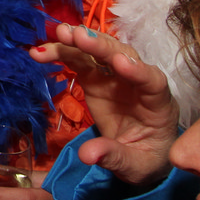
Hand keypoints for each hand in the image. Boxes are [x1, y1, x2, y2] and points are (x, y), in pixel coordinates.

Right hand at [29, 23, 177, 185]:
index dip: (137, 70)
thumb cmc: (144, 158)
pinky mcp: (96, 78)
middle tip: (78, 36)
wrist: (138, 154)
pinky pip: (79, 60)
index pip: (152, 81)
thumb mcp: (135, 166)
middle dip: (101, 46)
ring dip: (79, 41)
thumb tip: (87, 154)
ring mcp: (115, 77)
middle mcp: (137, 81)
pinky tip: (42, 51)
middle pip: (123, 56)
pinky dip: (62, 53)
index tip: (120, 62)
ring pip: (99, 52)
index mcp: (157, 103)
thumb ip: (114, 156)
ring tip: (59, 34)